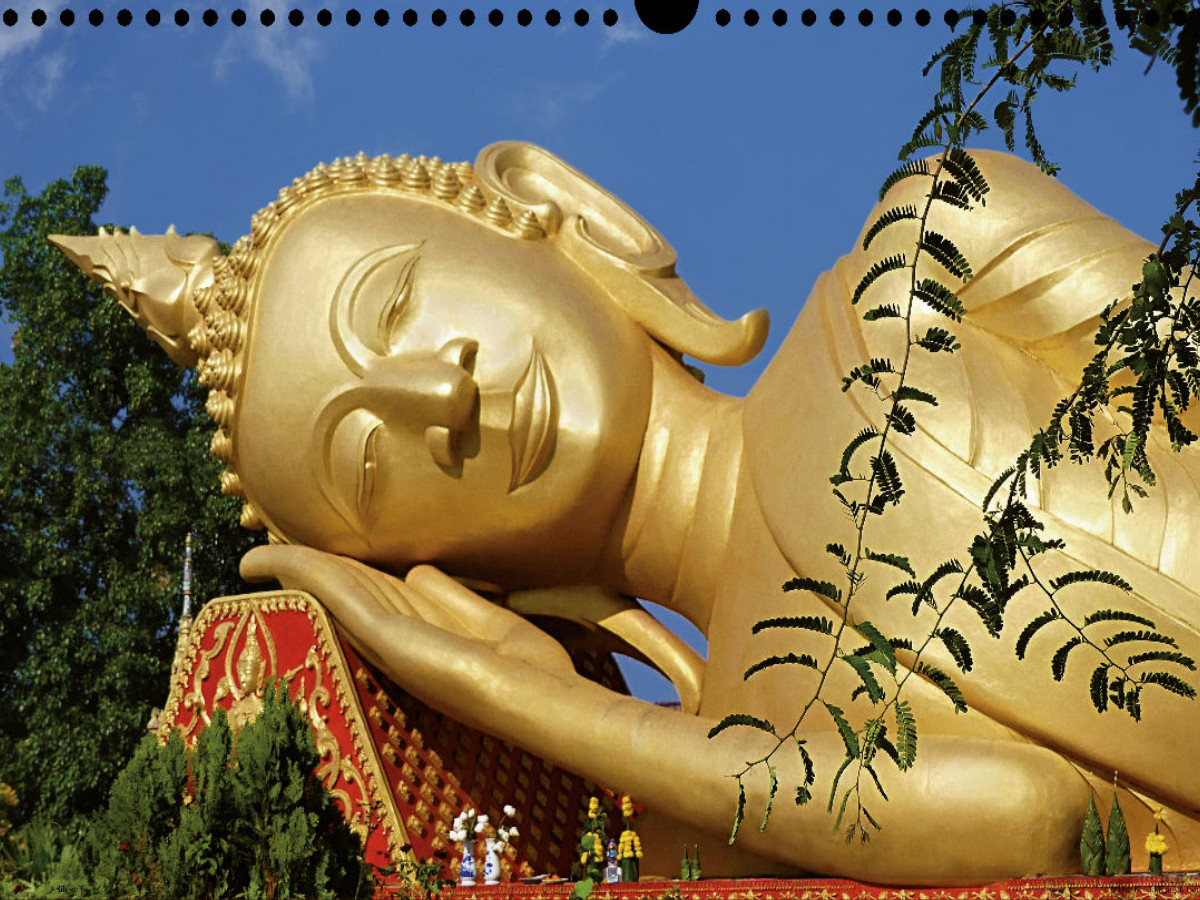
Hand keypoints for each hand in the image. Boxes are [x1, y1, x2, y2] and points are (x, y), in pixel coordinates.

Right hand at [240, 545, 576, 726]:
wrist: (541, 698)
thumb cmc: (525, 668)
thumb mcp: (486, 621)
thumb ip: (448, 596)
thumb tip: (414, 569)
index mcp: (418, 630)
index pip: (366, 592)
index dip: (331, 570)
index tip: (298, 555)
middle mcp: (395, 637)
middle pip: (341, 590)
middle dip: (299, 571)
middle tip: (255, 559)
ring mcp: (387, 640)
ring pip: (331, 591)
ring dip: (291, 571)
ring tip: (251, 559)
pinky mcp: (388, 639)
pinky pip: (340, 595)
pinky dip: (308, 574)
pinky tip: (282, 559)